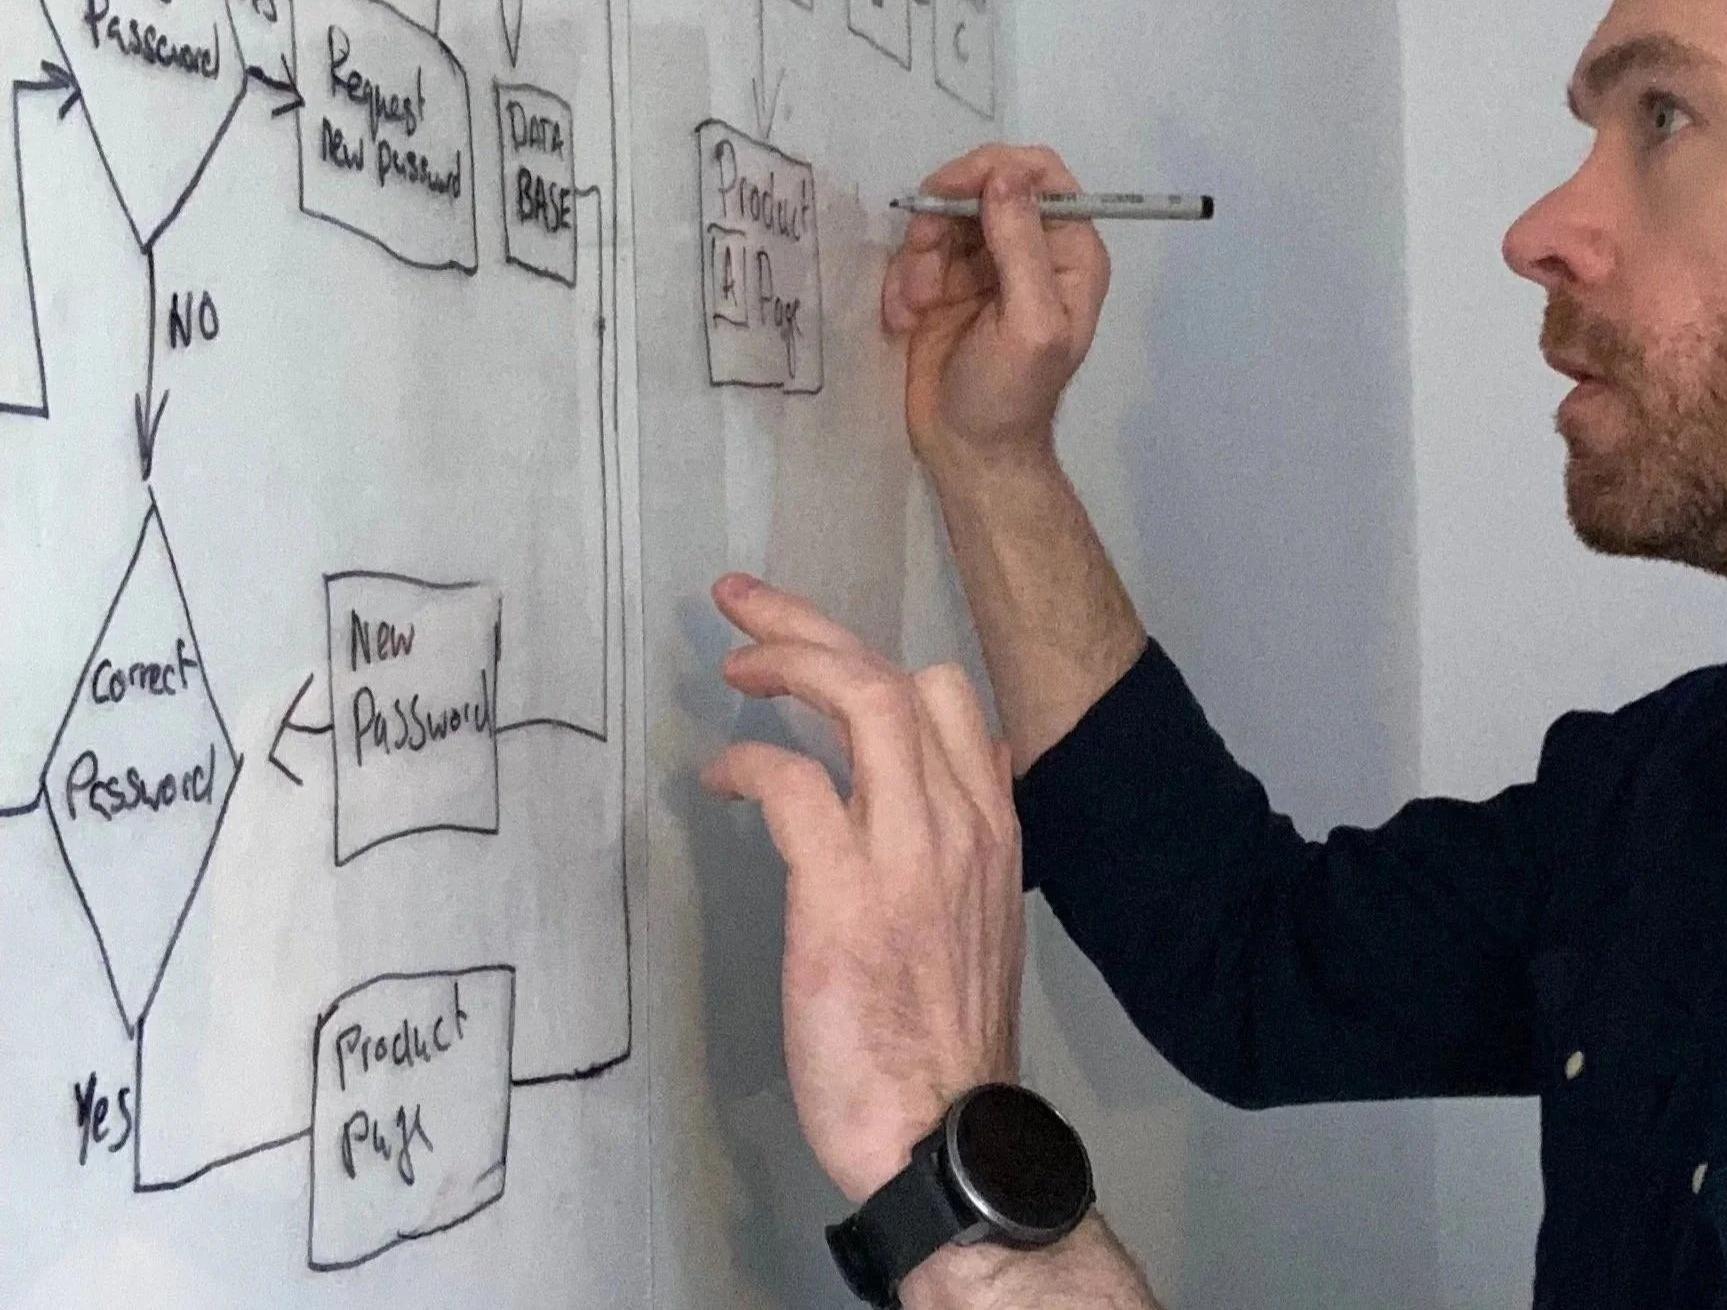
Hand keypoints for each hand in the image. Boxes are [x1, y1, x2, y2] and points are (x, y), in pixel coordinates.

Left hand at [701, 575, 1024, 1201]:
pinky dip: (750, 763)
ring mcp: (908, 855)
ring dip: (785, 664)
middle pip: (895, 675)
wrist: (946, 1132)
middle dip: (812, 625)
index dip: (873, 656)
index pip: (950, 698)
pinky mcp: (845, 896)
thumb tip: (970, 772)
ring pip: (860, 699)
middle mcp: (961, 823)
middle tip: (742, 606)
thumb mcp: (984, 920)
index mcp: (993, 828)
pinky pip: (794, 783)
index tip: (819, 652)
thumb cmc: (949, 1041)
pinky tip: (720, 778)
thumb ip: (972, 842)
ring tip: (732, 668)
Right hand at [882, 144, 1110, 476]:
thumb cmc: (1010, 393)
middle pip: (980, 187)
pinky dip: (903, 282)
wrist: (968, 450)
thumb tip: (1004, 174)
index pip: (1039, 172)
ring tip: (917, 308)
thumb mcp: (1030, 323)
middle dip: (942, 222)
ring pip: (940, 218)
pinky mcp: (946, 281)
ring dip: (917, 260)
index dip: (992, 170)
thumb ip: (1021, 244)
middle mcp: (1031, 247)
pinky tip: (905, 321)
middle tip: (923, 269)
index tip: (949, 193)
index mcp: (1070, 251)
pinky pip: (916, 251)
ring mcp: (986, 262)